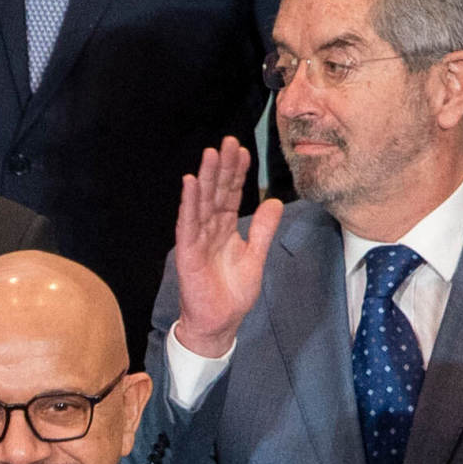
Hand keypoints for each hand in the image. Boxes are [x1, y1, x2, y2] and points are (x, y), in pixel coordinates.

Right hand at [166, 138, 280, 362]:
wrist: (219, 322)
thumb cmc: (232, 293)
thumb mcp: (256, 256)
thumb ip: (263, 229)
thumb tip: (275, 201)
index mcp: (225, 229)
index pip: (231, 194)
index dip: (237, 173)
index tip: (243, 150)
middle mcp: (209, 230)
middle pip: (216, 192)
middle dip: (221, 167)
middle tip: (227, 141)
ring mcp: (196, 239)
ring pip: (201, 202)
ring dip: (205, 177)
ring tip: (210, 153)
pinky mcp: (187, 252)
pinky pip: (188, 223)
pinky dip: (189, 203)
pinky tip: (190, 183)